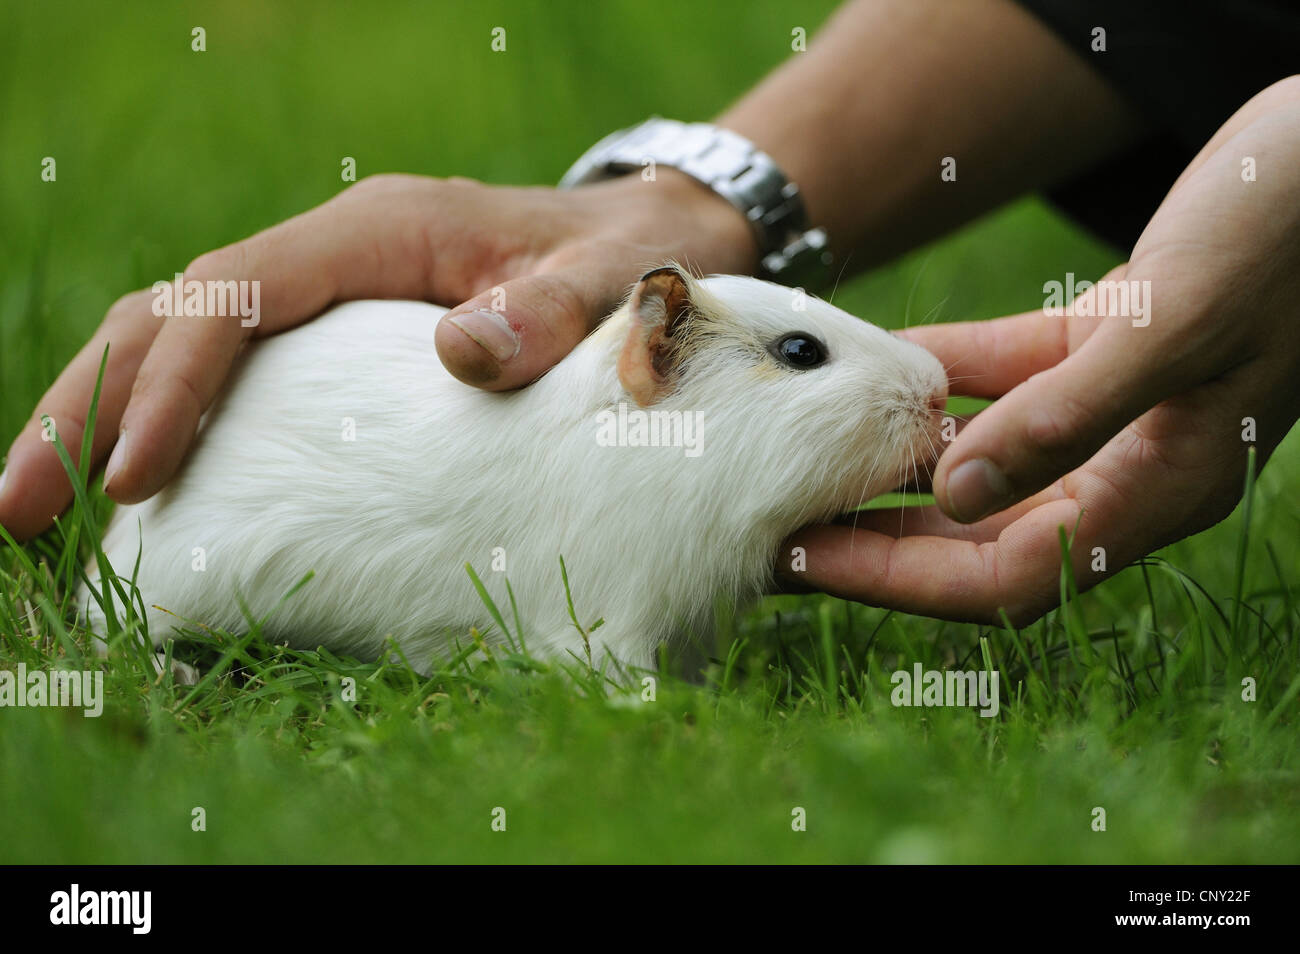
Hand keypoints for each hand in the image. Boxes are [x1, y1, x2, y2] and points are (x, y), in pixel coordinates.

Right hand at [0, 169, 754, 539]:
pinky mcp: (335, 335)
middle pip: (172, 311)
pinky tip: (131, 489)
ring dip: (98, 415)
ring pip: (178, 336)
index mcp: (379, 231)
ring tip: (33, 511)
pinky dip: (165, 421)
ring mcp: (327, 292)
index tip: (133, 478)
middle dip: (86, 405)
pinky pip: (227, 368)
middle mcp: (334, 253)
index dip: (176, 381)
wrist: (650, 240)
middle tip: (13, 513)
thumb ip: (556, 312)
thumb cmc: (631, 261)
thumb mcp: (615, 281)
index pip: (238, 292)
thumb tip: (463, 357)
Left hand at [782, 76, 1299, 624]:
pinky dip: (942, 373)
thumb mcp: (1169, 330)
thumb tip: (955, 494)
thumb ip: (1062, 419)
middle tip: (782, 527)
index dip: (896, 580)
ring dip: (899, 463)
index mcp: (1157, 491)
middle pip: (978, 536)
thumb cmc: (1281, 238)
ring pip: (984, 459)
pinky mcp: (1105, 342)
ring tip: (807, 460)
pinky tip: (874, 363)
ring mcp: (1116, 405)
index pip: (1003, 577)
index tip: (805, 559)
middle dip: (880, 541)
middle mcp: (1130, 464)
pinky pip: (1002, 372)